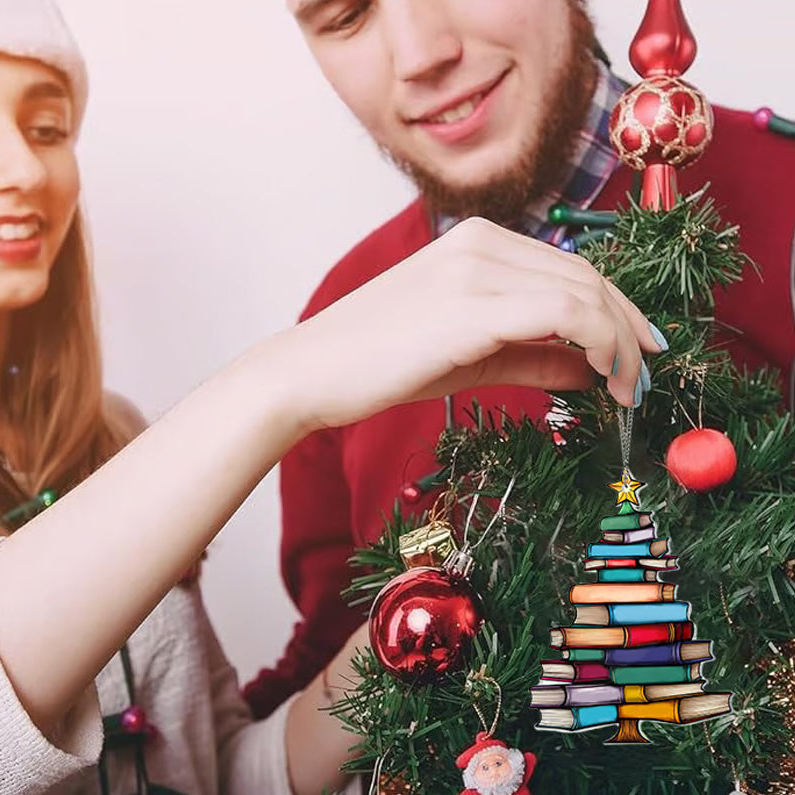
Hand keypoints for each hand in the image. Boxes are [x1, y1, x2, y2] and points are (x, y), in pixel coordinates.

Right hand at [282, 217, 661, 431]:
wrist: (313, 372)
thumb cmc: (382, 363)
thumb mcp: (473, 355)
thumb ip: (536, 355)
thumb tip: (594, 369)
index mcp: (478, 242)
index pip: (570, 267)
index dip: (616, 310)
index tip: (637, 352)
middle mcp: (482, 242)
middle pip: (586, 275)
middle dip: (629, 328)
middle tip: (643, 377)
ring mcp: (476, 267)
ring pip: (584, 291)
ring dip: (621, 342)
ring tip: (627, 390)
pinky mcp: (473, 303)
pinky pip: (565, 313)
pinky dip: (601, 345)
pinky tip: (606, 381)